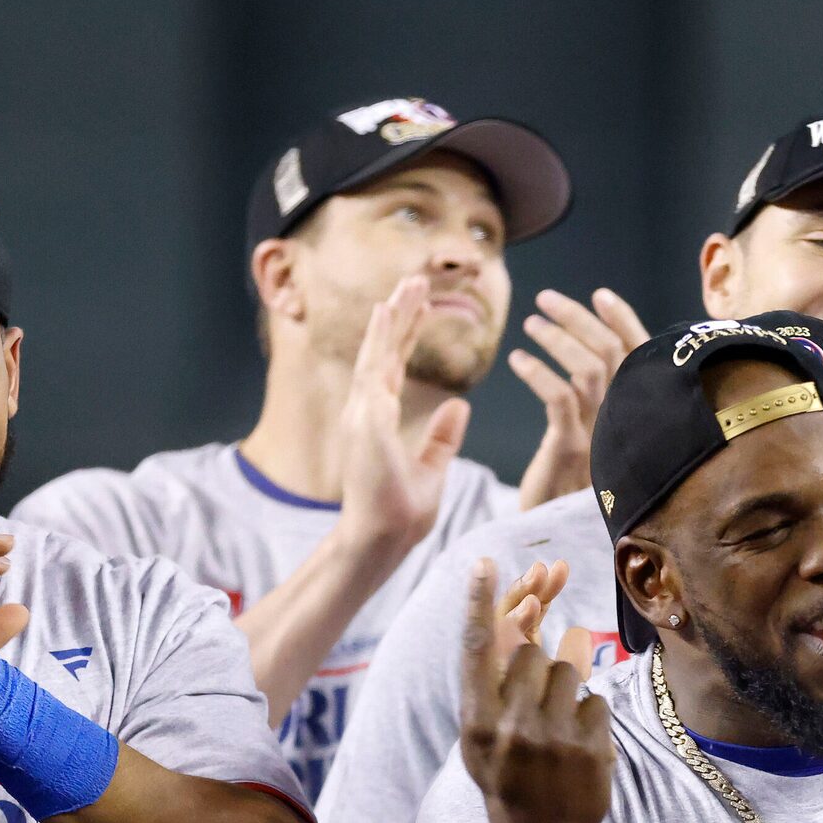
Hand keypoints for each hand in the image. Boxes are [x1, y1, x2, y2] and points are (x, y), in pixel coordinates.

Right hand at [336, 276, 471, 557]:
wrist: (381, 542)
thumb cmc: (400, 515)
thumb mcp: (432, 469)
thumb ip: (442, 437)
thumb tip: (460, 406)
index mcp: (379, 420)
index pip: (393, 366)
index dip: (404, 334)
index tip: (417, 305)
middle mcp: (366, 411)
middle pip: (384, 352)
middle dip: (399, 315)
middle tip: (414, 280)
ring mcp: (363, 415)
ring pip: (378, 353)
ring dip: (392, 318)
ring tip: (407, 285)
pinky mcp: (367, 422)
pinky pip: (374, 372)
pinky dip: (379, 341)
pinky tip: (386, 313)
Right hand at [458, 558, 613, 822]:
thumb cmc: (508, 778)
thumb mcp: (483, 737)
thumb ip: (495, 682)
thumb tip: (526, 615)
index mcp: (475, 721)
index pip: (475, 649)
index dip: (479, 603)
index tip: (484, 562)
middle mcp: (509, 726)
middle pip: (530, 653)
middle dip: (538, 668)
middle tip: (536, 709)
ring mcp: (553, 737)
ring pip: (568, 671)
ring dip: (566, 692)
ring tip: (556, 733)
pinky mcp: (591, 747)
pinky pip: (597, 699)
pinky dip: (591, 718)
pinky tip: (578, 748)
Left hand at [513, 288, 647, 510]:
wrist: (562, 546)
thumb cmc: (574, 494)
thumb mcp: (595, 446)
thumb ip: (600, 412)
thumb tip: (590, 369)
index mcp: (634, 418)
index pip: (639, 357)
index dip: (623, 322)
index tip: (600, 295)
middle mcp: (624, 423)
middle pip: (613, 354)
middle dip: (580, 319)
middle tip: (546, 299)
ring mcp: (600, 437)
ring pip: (589, 370)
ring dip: (557, 338)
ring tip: (530, 323)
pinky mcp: (570, 452)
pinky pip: (559, 399)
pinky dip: (537, 372)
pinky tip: (517, 360)